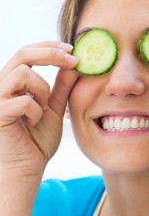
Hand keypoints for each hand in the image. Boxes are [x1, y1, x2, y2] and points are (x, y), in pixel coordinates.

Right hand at [0, 41, 78, 178]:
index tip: (73, 50)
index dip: (50, 47)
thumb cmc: (37, 140)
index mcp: (14, 82)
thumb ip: (61, 87)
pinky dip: (35, 111)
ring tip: (42, 109)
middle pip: (22, 54)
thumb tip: (73, 64)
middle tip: (73, 60)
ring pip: (22, 73)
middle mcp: (1, 86)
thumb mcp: (54, 108)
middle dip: (51, 54)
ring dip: (41, 90)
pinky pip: (23, 101)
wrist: (28, 167)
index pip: (27, 53)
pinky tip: (33, 123)